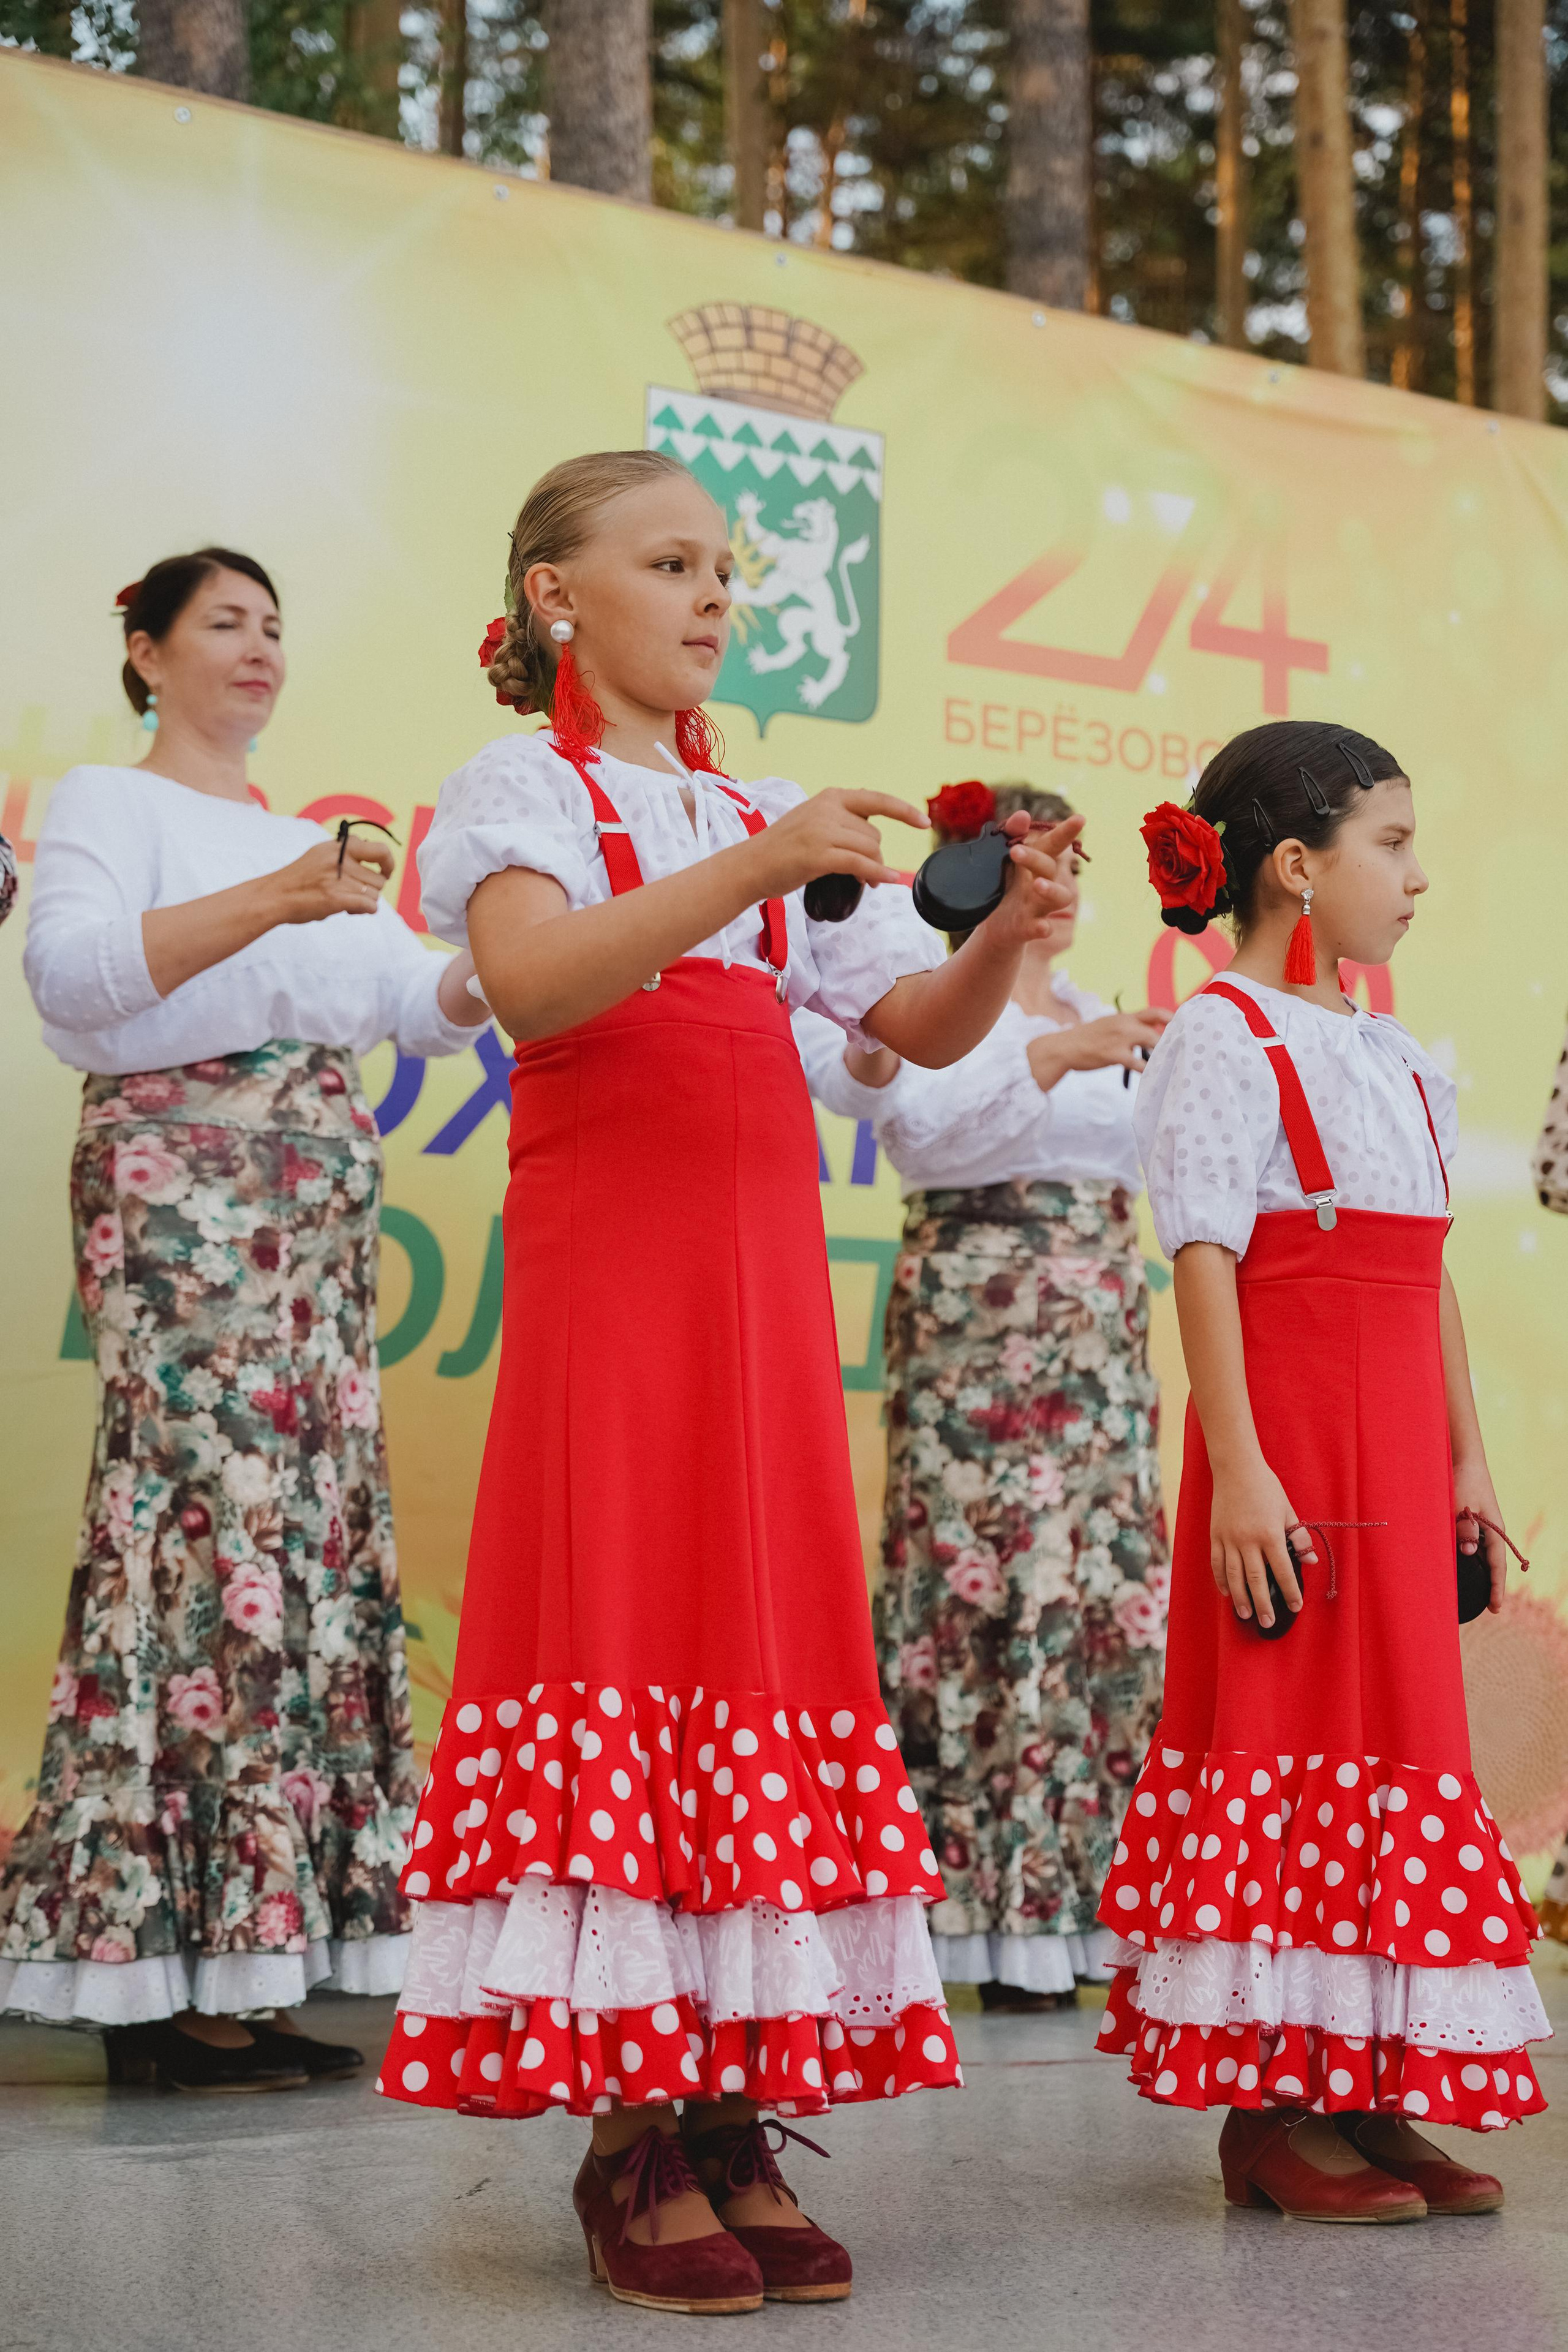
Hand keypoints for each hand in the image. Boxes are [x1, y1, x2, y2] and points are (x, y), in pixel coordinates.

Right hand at [264, 833, 395, 925]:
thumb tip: (374, 859)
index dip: (388, 863)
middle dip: (371, 890)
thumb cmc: (299, 879)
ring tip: (346, 903)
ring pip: (375, 895)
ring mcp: (339, 879)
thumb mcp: (320, 855)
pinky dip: (364, 911)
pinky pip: (370, 906)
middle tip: (354, 895)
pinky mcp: (336, 898)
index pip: (379, 849)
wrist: (274, 896)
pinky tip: (349, 911)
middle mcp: (341, 860)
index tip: (385, 872)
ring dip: (365, 902)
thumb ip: (345, 854)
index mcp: (339, 847)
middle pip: (379, 879)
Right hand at [748, 789, 925, 897]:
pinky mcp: (819, 855)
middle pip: (873, 833)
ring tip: (867, 881)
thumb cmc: (780, 850)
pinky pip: (861, 864)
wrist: (749, 866)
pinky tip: (885, 881)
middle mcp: (828, 809)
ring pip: (869, 849)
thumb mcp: (811, 821)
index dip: (904, 811)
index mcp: (829, 797)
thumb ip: (839, 821)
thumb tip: (871, 840)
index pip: (877, 800)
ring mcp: (823, 831)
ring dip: (874, 868)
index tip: (924, 822)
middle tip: (867, 873)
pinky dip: (877, 874)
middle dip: (875, 854)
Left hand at [975, 812, 1081, 948]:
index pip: (1053, 843)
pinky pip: (1038, 929)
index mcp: (1038, 862)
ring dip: (1051, 890)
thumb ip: (1011, 835)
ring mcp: (1038, 907)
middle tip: (1015, 850)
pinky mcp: (1027, 928)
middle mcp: (1044, 882)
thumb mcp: (1002, 858)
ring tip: (1037, 884)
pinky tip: (1043, 927)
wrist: (994, 925)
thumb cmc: (1004, 884)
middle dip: (1035, 858)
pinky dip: (1041, 928)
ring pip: (1058, 899)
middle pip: (1049, 868)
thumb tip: (1022, 815)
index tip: (1080, 819)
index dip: (1066, 831)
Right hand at [1027, 1007, 1169, 1091]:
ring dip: (1164, 1054)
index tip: (1184, 1028)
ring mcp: (1120, 1039)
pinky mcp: (1114, 1055)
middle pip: (1158, 1029)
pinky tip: (1155, 1076)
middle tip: (1183, 1051)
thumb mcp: (1108, 1025)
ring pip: (1152, 1043)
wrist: (1064, 1047)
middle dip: (1172, 1041)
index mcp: (1124, 1017)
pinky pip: (1139, 1063)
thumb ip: (1128, 1028)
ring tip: (1173, 1063)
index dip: (1172, 1019)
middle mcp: (1125, 1024)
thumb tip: (1148, 1034)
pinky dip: (1149, 1070)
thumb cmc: (1087, 1039)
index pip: (1155, 1012)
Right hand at [1209, 1456, 1315, 1628]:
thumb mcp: (1288, 1510)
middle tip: (1267, 1622)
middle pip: (1256, 1579)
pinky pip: (1217, 1563)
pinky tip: (1226, 1593)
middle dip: (1263, 1603)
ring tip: (1245, 1614)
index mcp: (1270, 1534)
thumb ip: (1298, 1537)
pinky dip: (1221, 1580)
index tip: (1295, 1606)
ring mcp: (1229, 1539)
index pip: (1283, 1570)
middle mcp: (1248, 1540)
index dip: (1290, 1591)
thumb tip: (1310, 1560)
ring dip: (1240, 1597)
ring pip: (1234, 1576)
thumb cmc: (1266, 1488)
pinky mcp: (1215, 1535)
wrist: (1236, 1469)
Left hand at [1454, 1458, 1514, 1612]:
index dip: (1496, 1588)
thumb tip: (1469, 1552)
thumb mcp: (1461, 1505)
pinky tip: (1461, 1566)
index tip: (1495, 1609)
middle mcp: (1492, 1530)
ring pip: (1482, 1555)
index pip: (1498, 1566)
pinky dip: (1470, 1558)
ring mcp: (1483, 1526)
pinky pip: (1473, 1545)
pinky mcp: (1472, 1520)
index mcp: (1495, 1530)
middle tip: (1486, 1607)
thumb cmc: (1461, 1481)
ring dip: (1479, 1572)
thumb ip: (1464, 1528)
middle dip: (1491, 1585)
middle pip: (1493, 1564)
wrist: (1463, 1459)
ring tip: (1472, 1592)